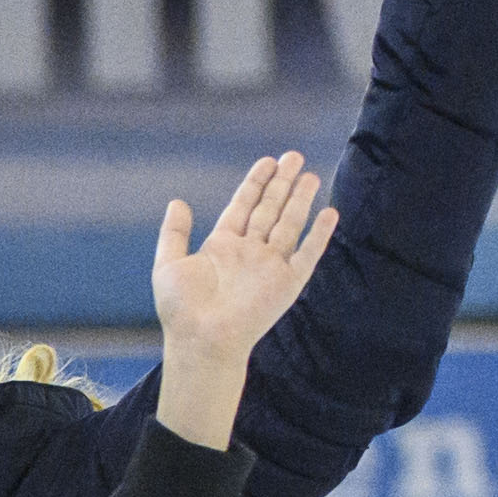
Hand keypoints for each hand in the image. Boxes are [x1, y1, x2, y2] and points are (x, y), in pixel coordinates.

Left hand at [147, 153, 334, 448]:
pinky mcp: (287, 283)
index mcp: (223, 246)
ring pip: (289, 224)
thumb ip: (174, 233)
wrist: (201, 340)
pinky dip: (319, 235)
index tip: (268, 162)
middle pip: (270, 209)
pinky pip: (307, 254)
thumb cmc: (181, 310)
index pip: (243, 206)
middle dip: (282, 183)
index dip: (256, 183)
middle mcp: (249, 252)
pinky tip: (329, 213)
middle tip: (294, 157)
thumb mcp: (168, 264)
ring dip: (300, 200)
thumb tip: (177, 201)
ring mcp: (269, 266)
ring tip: (310, 175)